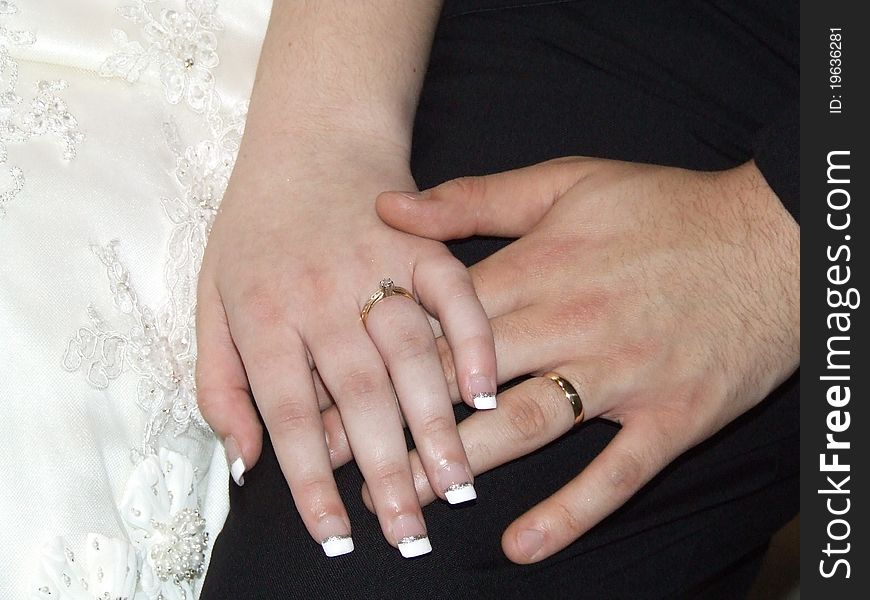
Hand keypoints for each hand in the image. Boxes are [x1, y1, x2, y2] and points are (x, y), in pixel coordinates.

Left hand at [195, 138, 495, 556]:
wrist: (308, 140)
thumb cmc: (256, 228)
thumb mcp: (209, 300)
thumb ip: (219, 383)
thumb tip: (245, 462)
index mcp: (261, 313)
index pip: (290, 415)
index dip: (312, 483)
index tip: (337, 537)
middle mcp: (319, 294)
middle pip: (358, 395)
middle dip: (387, 470)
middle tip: (412, 534)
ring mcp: (374, 264)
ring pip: (410, 354)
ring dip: (436, 422)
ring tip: (457, 483)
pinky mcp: (421, 243)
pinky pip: (455, 294)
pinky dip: (473, 341)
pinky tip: (486, 391)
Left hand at [324, 157, 798, 561]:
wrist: (771, 238)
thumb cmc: (665, 207)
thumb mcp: (568, 181)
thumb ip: (475, 198)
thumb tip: (390, 208)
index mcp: (538, 269)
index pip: (436, 322)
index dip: (372, 358)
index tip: (320, 390)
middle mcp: (571, 323)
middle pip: (462, 381)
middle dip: (392, 422)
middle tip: (331, 463)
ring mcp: (621, 375)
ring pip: (524, 428)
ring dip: (458, 468)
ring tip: (400, 504)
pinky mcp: (669, 416)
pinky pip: (615, 474)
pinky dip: (570, 511)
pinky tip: (520, 546)